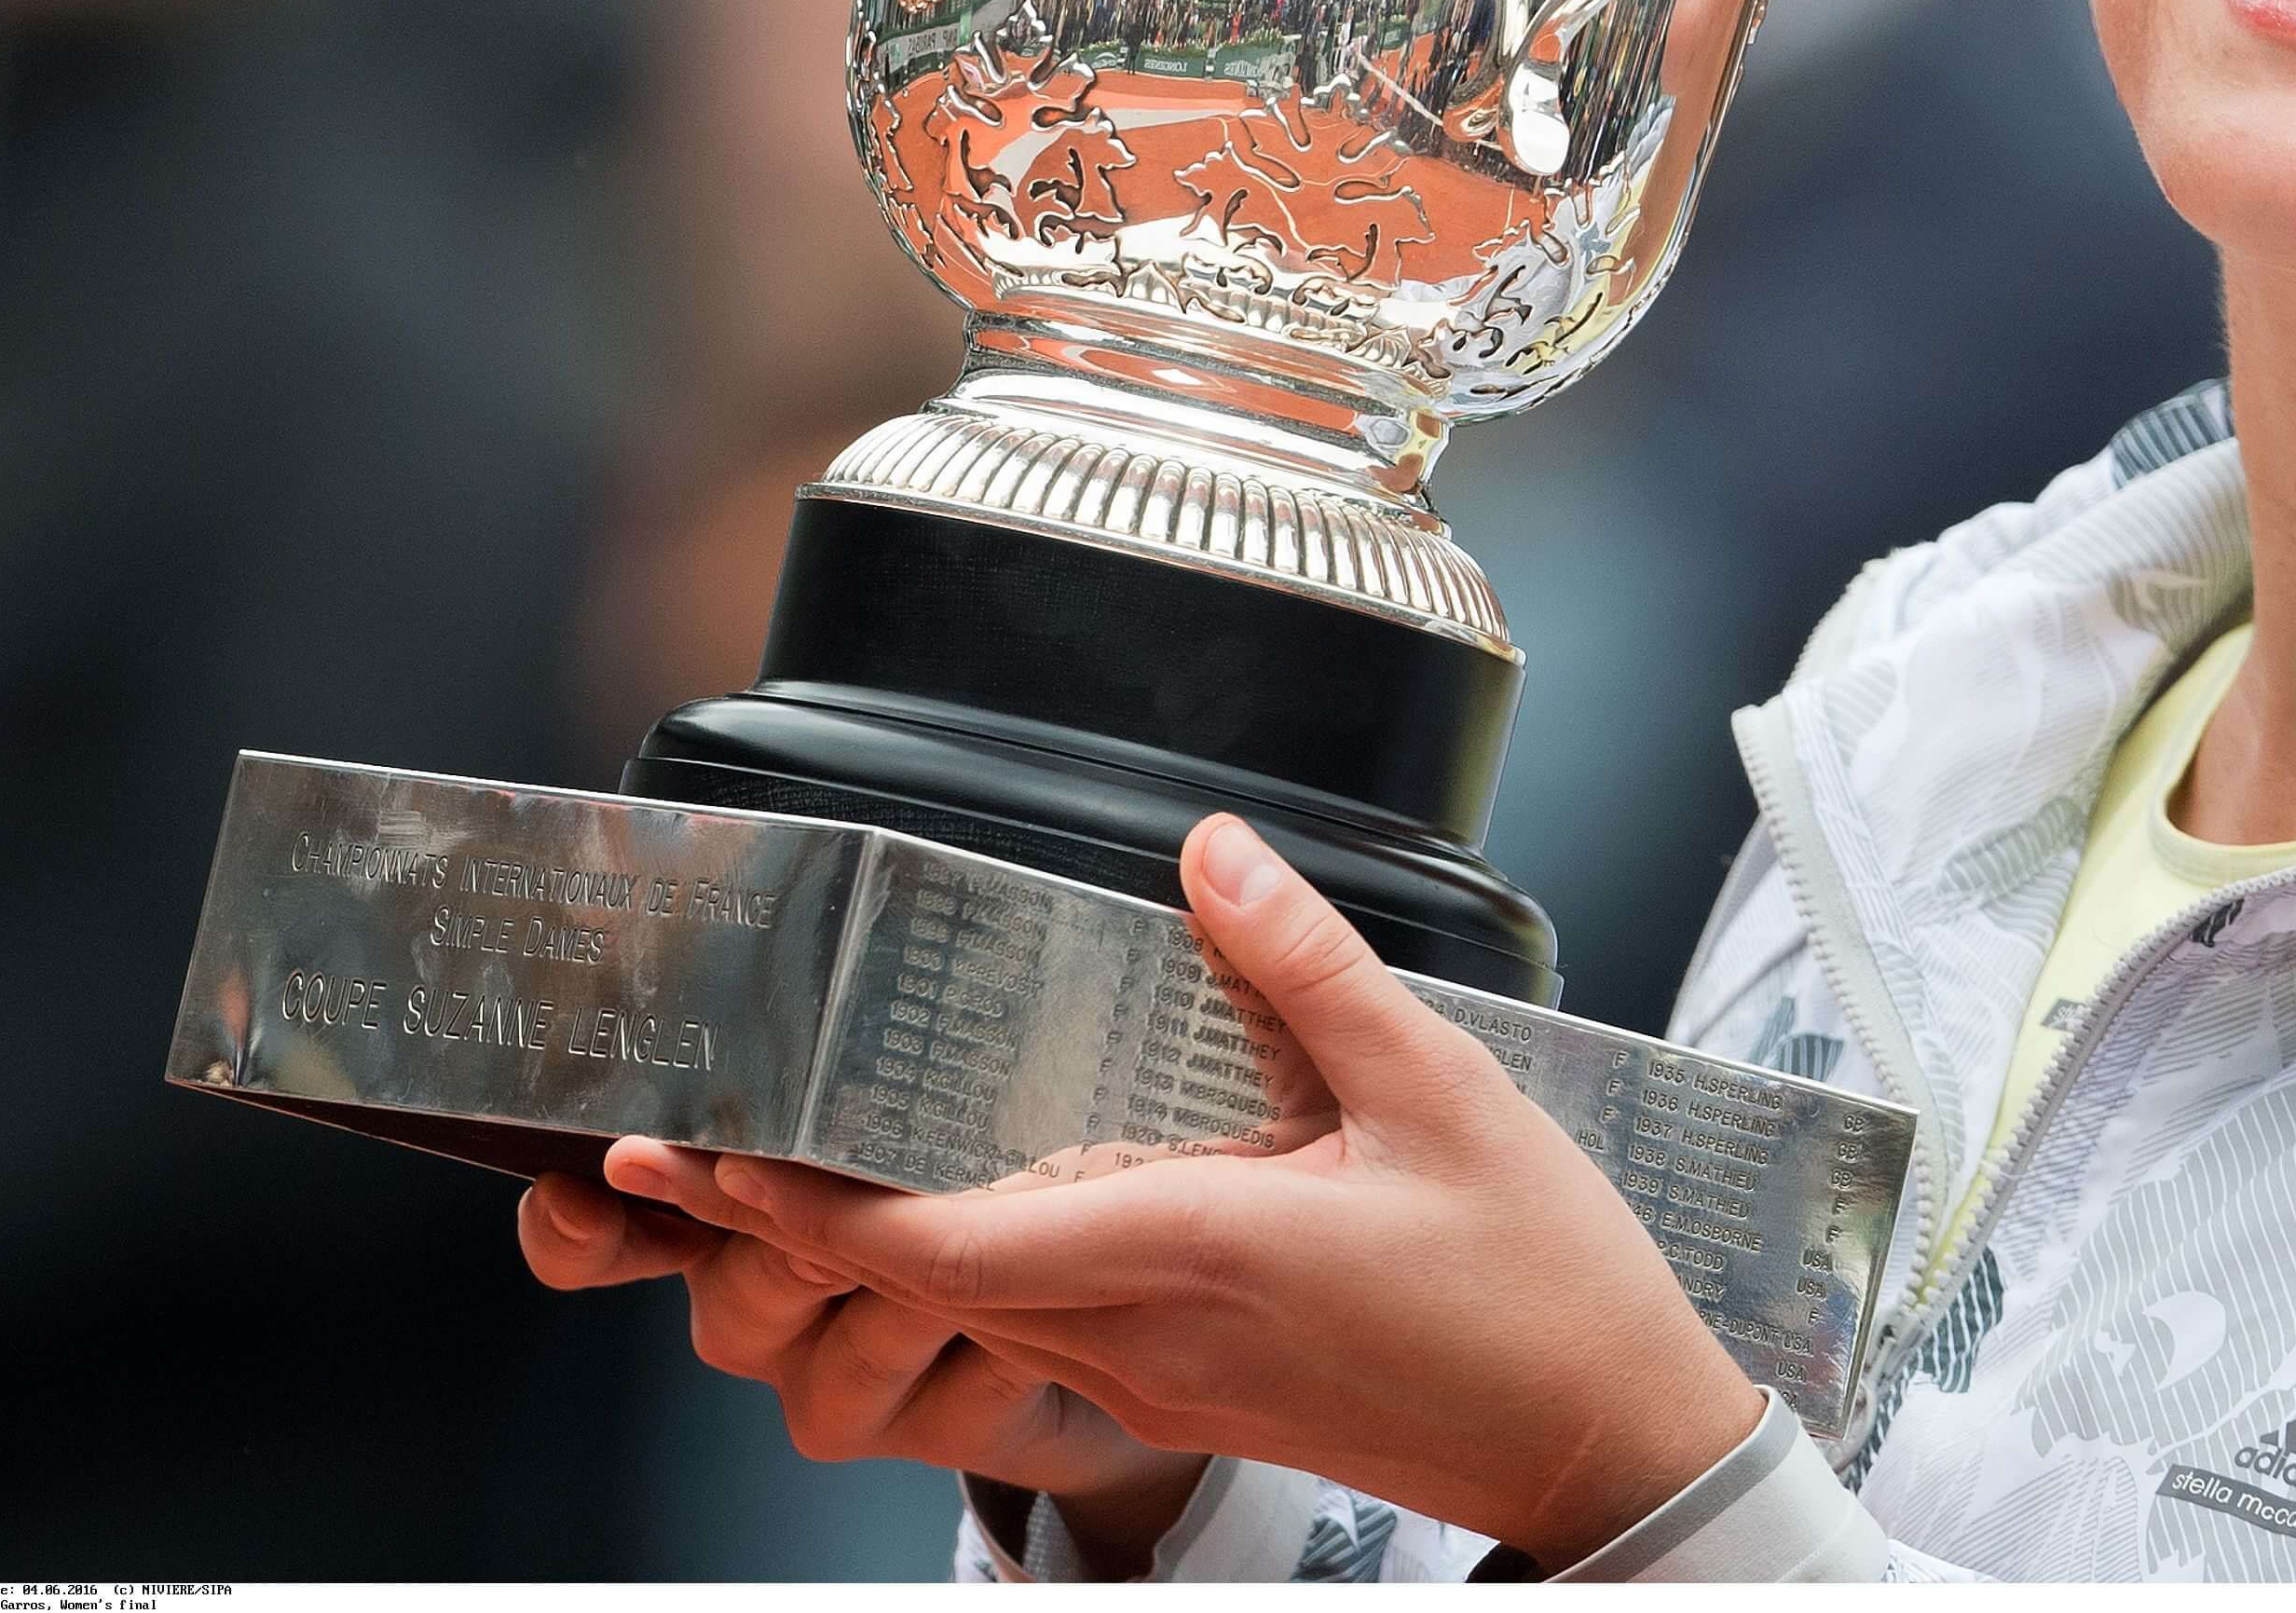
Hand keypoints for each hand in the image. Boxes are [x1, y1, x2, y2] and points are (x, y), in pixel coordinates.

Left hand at [602, 812, 1768, 1569]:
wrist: (1603, 1442)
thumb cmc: (1539, 1284)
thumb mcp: (1439, 1091)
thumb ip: (1308, 967)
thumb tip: (1210, 853)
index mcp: (1188, 1255)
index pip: (936, 1244)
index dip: (797, 1204)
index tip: (698, 1151)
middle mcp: (1144, 1337)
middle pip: (920, 1284)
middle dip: (795, 1219)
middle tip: (693, 1140)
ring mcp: (1163, 1378)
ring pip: (975, 1314)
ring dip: (880, 1244)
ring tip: (799, 1156)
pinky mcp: (1196, 1391)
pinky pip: (1047, 1329)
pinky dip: (978, 1265)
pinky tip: (981, 1201)